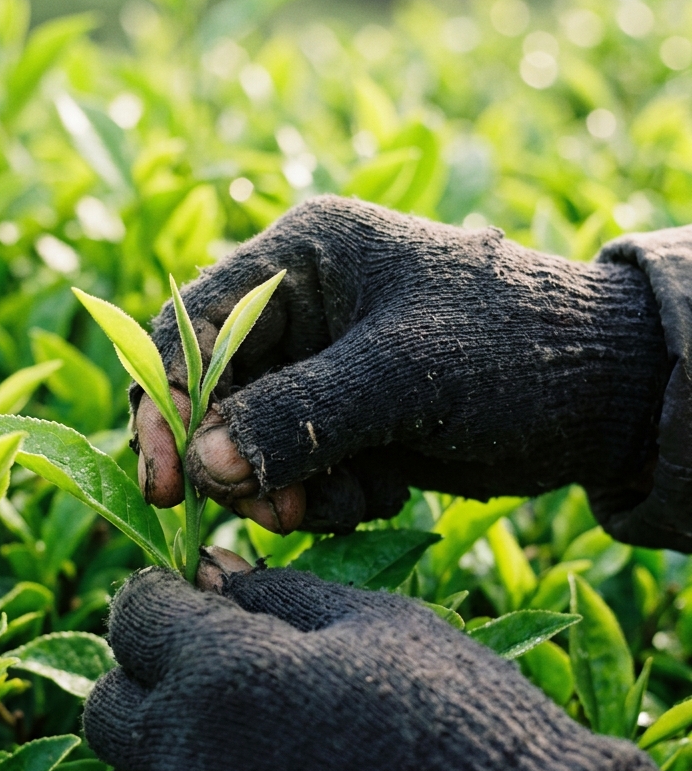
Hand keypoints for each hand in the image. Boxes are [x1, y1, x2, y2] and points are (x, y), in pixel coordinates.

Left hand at [84, 562, 669, 770]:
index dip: (157, 596)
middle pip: (106, 700)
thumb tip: (212, 570)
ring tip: (209, 742)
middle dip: (141, 673)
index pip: (137, 614)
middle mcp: (184, 751)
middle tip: (198, 667)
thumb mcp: (372, 624)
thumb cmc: (451, 719)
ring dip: (146, 754)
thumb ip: (276, 594)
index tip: (183, 596)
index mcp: (222, 667)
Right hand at [134, 196, 668, 534]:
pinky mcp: (341, 423)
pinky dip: (323, 497)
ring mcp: (318, 371)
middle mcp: (296, 312)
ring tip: (337, 503)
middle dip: (231, 457)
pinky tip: (378, 494)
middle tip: (266, 511)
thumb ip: (301, 414)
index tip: (169, 475)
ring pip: (248, 443)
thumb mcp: (407, 372)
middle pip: (210, 393)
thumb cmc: (516, 348)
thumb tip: (204, 462)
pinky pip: (294, 471)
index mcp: (299, 259)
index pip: (191, 324)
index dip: (165, 398)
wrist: (606, 395)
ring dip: (281, 487)